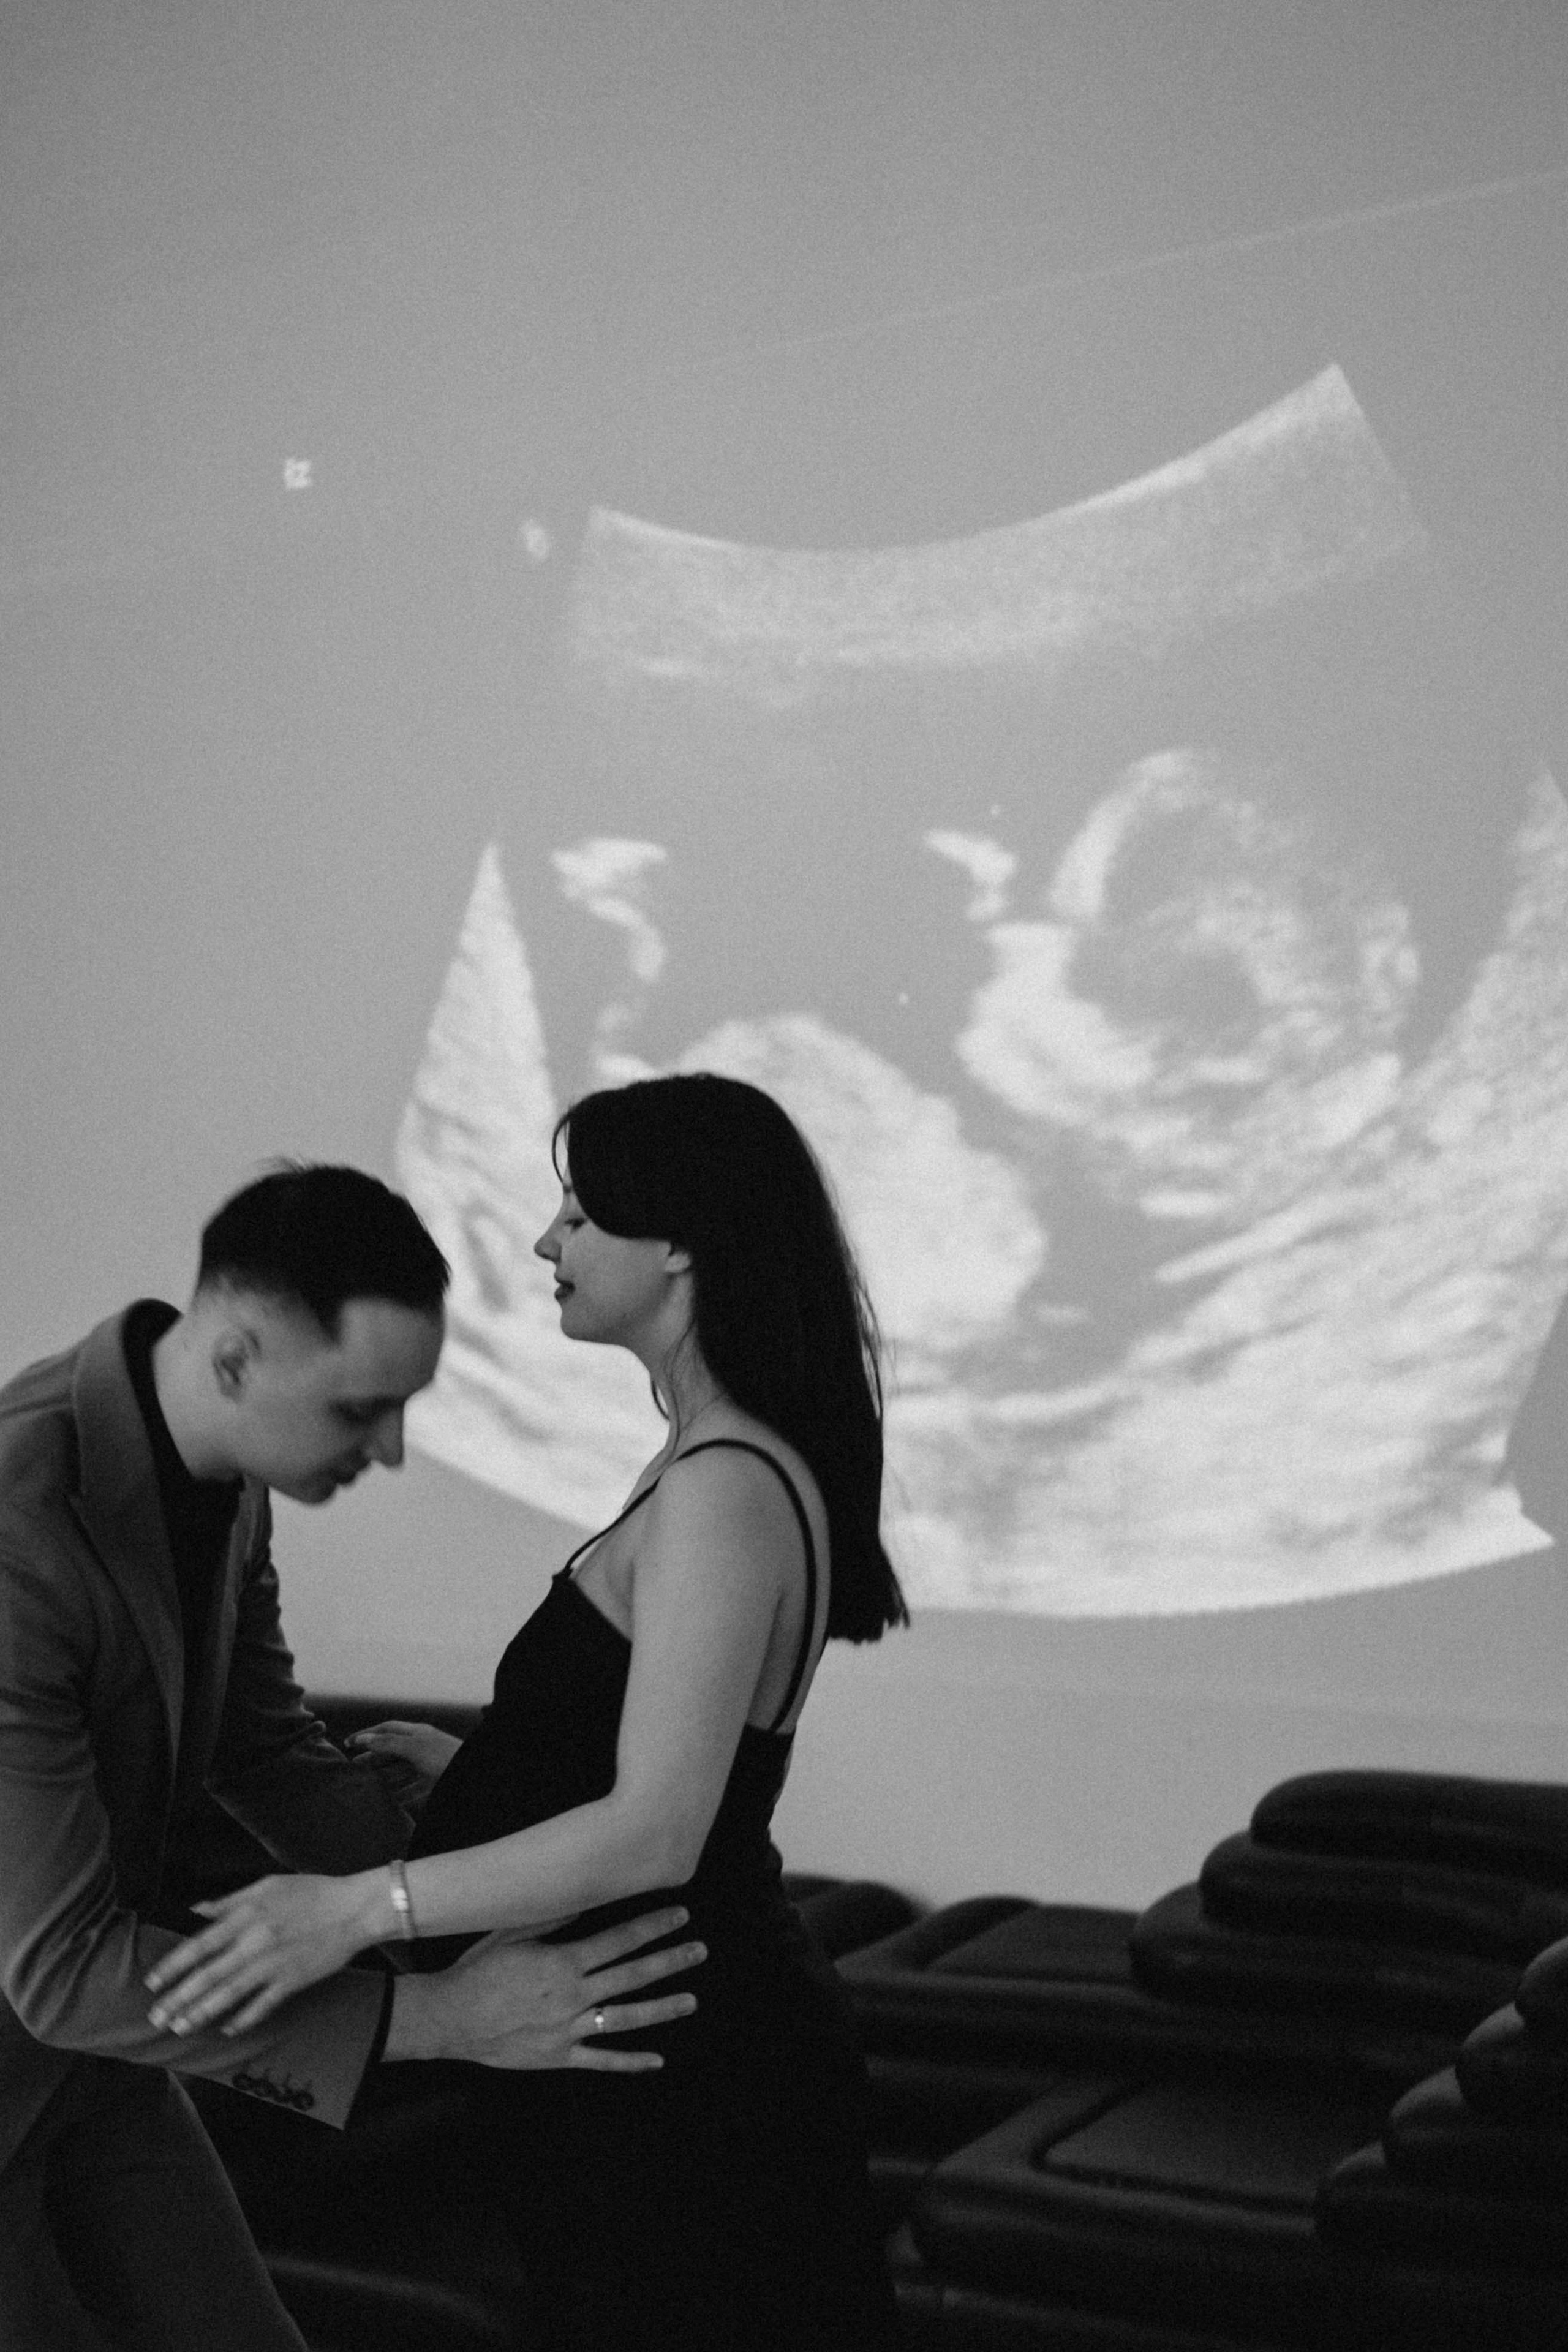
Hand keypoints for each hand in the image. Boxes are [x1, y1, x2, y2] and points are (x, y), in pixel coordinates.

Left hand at [145, 1869, 382, 2036]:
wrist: (353, 1909)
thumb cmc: (311, 1892)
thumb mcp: (267, 1886)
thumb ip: (229, 1901)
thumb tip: (197, 1911)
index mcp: (246, 1915)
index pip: (200, 1944)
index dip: (173, 1965)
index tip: (151, 1982)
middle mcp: (255, 1942)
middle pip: (208, 1975)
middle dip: (178, 1998)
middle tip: (155, 2018)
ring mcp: (274, 1964)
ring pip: (229, 1994)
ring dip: (201, 2013)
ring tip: (179, 2028)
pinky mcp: (292, 1981)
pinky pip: (262, 2005)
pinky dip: (243, 2019)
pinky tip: (226, 2029)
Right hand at [345, 1719, 462, 1809]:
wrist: (475, 1776)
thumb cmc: (447, 1757)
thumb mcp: (414, 1748)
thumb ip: (389, 1744)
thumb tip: (365, 1739)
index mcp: (417, 1733)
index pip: (387, 1729)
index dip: (367, 1734)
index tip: (348, 1744)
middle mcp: (421, 1747)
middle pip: (392, 1751)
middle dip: (372, 1758)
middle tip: (353, 1768)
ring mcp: (428, 1765)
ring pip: (400, 1771)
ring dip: (384, 1778)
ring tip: (366, 1786)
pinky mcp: (434, 1783)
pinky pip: (412, 1789)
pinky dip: (400, 1795)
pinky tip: (389, 1802)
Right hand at [395, 1907, 706, 2071]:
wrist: (449, 2017)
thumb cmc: (478, 1970)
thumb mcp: (513, 1933)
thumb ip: (553, 1918)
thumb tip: (588, 1899)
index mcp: (564, 1962)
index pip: (619, 1939)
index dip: (652, 1925)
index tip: (680, 1914)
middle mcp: (573, 1995)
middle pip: (632, 1975)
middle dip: (669, 1960)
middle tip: (700, 1949)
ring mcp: (569, 2028)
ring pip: (626, 2018)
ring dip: (662, 2008)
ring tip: (693, 2000)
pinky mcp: (560, 2056)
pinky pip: (601, 2060)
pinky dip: (630, 2062)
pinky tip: (657, 2060)